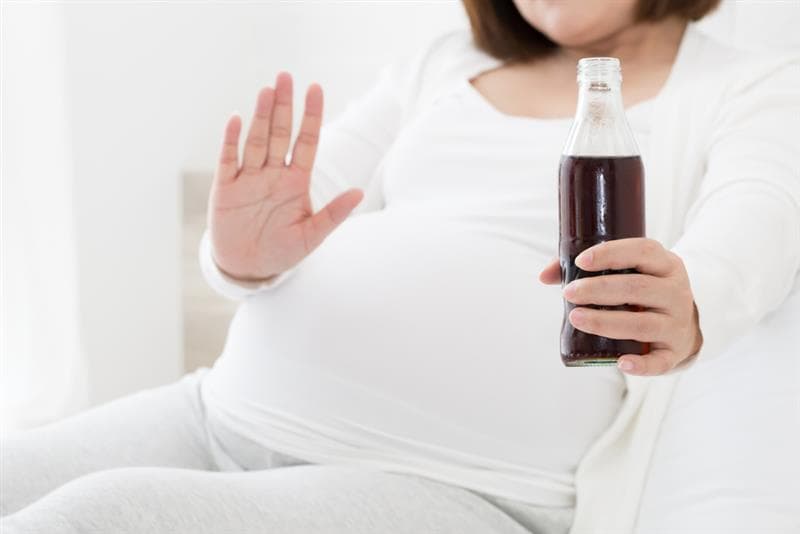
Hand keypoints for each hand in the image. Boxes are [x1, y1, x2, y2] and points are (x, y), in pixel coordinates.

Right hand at [209, 72, 363, 280]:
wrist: (249, 268)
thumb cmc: (283, 251)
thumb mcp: (311, 235)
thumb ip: (333, 214)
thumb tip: (360, 192)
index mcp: (296, 181)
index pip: (306, 141)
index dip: (311, 116)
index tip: (315, 88)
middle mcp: (273, 173)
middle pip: (280, 133)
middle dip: (284, 106)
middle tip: (286, 76)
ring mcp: (248, 178)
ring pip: (256, 141)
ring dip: (261, 116)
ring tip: (267, 91)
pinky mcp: (225, 188)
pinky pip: (229, 160)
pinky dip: (231, 140)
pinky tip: (236, 119)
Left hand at [539, 238, 701, 375]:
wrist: (682, 326)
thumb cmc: (643, 293)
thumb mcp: (629, 273)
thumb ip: (586, 269)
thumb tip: (545, 276)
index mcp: (666, 265)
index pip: (643, 251)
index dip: (611, 254)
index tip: (581, 262)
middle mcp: (676, 293)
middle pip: (637, 288)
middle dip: (598, 290)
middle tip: (568, 294)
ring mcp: (678, 324)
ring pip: (643, 324)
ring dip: (606, 322)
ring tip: (576, 318)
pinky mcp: (674, 352)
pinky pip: (659, 362)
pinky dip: (641, 365)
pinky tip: (620, 363)